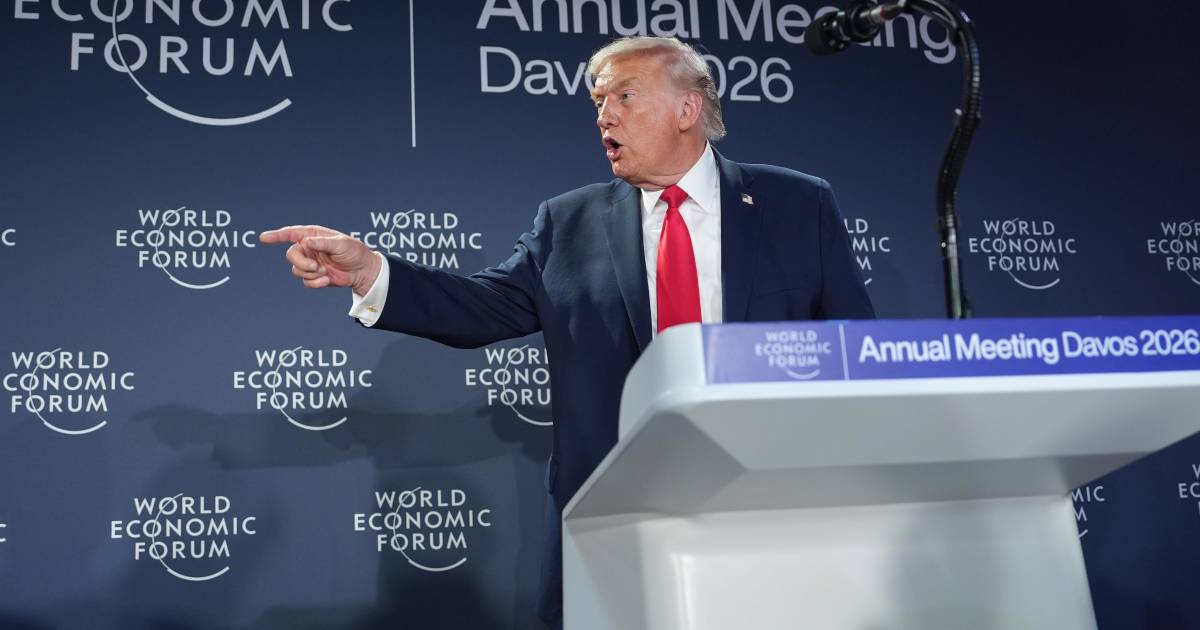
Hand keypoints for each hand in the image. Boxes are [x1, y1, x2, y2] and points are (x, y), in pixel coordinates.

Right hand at [259, 225, 381, 295]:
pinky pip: (305, 282)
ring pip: (296, 270)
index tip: (263, 238)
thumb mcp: (341, 243)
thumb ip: (323, 243)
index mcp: (314, 236)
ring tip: (325, 273)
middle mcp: (309, 248)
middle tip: (316, 267)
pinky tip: (327, 280)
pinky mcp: (314, 276)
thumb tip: (306, 242)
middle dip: (301, 263)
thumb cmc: (354, 252)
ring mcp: (311, 263)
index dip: (276, 236)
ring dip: (310, 273)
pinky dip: (315, 282)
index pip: (291, 234)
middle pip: (291, 255)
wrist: (363, 271)